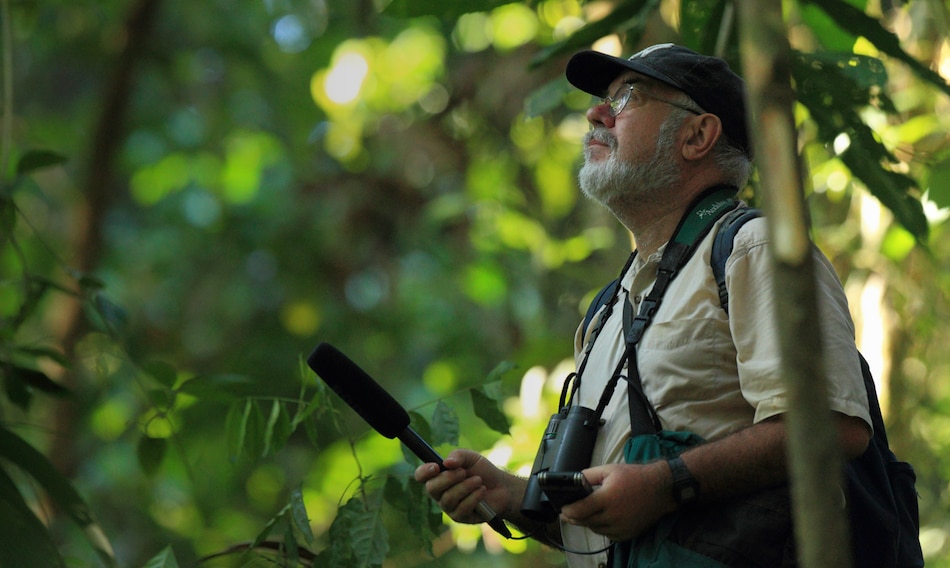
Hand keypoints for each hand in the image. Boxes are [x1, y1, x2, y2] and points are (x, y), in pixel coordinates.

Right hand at [414, 449, 517, 524]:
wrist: (502, 487)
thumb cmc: (483, 471)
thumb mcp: (472, 458)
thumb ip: (459, 456)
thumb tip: (446, 463)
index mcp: (438, 476)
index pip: (421, 475)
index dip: (424, 472)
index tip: (435, 467)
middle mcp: (440, 492)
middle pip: (432, 488)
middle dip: (449, 478)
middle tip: (464, 472)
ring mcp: (449, 506)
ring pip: (448, 499)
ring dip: (465, 487)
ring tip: (479, 480)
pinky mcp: (460, 517)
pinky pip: (461, 509)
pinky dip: (473, 497)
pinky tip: (482, 491)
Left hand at [559, 461, 674, 541]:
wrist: (661, 489)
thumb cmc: (635, 477)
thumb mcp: (609, 469)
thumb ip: (588, 475)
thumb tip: (573, 481)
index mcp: (606, 498)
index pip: (579, 510)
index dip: (567, 510)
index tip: (562, 508)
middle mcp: (613, 516)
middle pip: (584, 522)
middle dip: (573, 517)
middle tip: (567, 513)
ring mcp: (620, 527)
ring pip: (595, 529)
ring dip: (587, 522)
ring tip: (584, 513)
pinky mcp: (627, 534)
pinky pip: (607, 534)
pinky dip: (601, 528)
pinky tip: (601, 518)